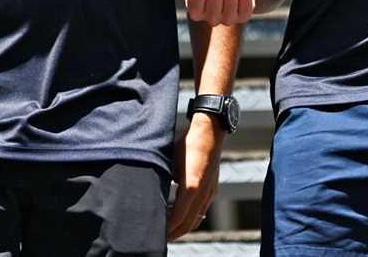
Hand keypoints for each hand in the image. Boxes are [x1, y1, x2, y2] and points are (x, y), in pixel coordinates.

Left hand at [167, 117, 222, 239]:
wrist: (210, 130)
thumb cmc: (187, 143)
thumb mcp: (170, 162)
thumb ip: (164, 180)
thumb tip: (155, 195)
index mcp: (190, 188)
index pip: (177, 218)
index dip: (166, 229)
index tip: (155, 231)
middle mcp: (202, 193)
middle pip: (188, 223)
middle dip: (174, 233)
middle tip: (160, 237)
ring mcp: (209, 191)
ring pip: (196, 218)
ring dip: (183, 226)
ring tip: (168, 227)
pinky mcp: (212, 188)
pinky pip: (201, 209)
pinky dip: (191, 216)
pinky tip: (180, 212)